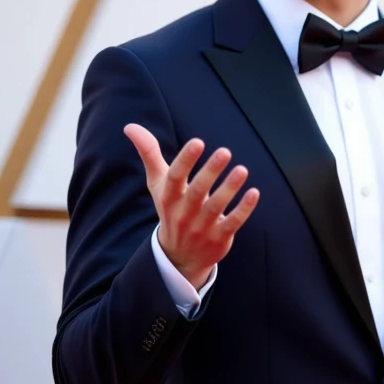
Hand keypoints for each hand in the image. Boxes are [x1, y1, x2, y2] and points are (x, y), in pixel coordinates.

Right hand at [124, 123, 258, 289]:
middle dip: (210, 171)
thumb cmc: (171, 208)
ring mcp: (201, 227)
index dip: (185, 160)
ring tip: (241, 170)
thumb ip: (149, 154)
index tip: (198, 142)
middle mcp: (183, 213)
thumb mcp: (158, 184)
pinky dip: (243, 209)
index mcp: (168, 197)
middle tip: (225, 151)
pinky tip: (254, 193)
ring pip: (216, 207)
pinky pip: (232, 223)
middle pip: (197, 191)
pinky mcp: (218, 238)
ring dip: (229, 189)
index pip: (175, 177)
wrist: (179, 257)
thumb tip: (129, 126)